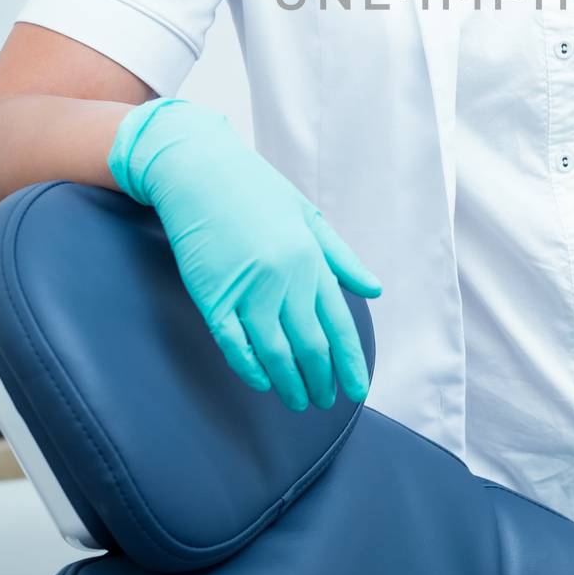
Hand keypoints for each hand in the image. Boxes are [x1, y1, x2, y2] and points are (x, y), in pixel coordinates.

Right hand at [108, 97, 382, 412]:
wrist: (199, 172)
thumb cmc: (254, 191)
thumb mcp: (307, 217)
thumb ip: (340, 258)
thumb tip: (374, 290)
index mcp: (311, 260)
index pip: (339, 324)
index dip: (349, 362)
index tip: (356, 390)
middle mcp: (286, 279)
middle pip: (311, 345)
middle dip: (321, 379)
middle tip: (324, 401)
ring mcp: (248, 290)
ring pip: (276, 353)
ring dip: (290, 383)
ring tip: (297, 402)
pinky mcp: (213, 297)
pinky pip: (235, 344)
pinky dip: (251, 368)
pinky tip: (262, 383)